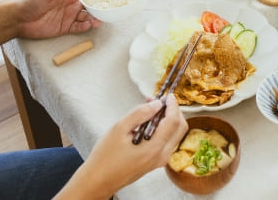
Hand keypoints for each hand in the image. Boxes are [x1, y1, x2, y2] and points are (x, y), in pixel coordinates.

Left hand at [15, 0, 100, 39]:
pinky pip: (79, 27)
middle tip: (107, 9)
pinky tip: (89, 25)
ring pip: (87, 15)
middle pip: (90, 3)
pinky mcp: (65, 27)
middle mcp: (71, 2)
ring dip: (94, 17)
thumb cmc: (29, 0)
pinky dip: (86, 26)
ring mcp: (69, 15)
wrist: (17, 19)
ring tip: (99, 20)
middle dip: (99, 6)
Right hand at [57, 95, 187, 198]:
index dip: (173, 105)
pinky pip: (167, 142)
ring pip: (175, 135)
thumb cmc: (105, 158)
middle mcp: (161, 156)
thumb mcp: (119, 129)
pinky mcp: (155, 162)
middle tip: (160, 102)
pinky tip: (150, 122)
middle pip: (180, 128)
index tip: (168, 96)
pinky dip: (164, 129)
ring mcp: (160, 161)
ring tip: (152, 110)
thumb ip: (139, 114)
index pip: (173, 121)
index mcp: (154, 148)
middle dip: (174, 111)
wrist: (97, 181)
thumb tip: (157, 104)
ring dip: (169, 119)